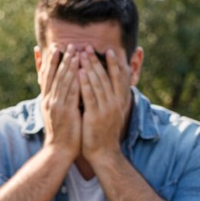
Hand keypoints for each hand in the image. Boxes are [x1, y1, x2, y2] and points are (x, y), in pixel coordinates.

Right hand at [38, 44, 80, 160]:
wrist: (58, 151)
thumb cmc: (61, 134)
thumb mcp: (56, 115)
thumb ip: (58, 101)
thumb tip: (61, 90)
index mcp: (46, 100)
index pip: (46, 77)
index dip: (50, 62)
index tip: (55, 49)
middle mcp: (49, 100)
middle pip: (55, 75)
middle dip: (61, 59)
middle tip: (68, 44)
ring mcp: (56, 105)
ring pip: (63, 81)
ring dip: (69, 65)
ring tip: (75, 52)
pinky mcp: (65, 111)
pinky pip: (71, 91)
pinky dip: (75, 78)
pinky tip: (80, 69)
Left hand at [78, 46, 132, 164]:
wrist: (104, 154)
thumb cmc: (104, 134)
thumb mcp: (112, 114)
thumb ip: (111, 100)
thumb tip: (110, 88)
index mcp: (120, 102)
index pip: (119, 78)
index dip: (115, 64)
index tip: (110, 51)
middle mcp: (115, 103)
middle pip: (106, 77)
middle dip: (97, 60)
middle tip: (89, 46)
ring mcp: (106, 109)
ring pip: (98, 83)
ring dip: (90, 67)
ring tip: (82, 53)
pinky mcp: (95, 116)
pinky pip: (90, 96)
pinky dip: (85, 83)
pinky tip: (80, 72)